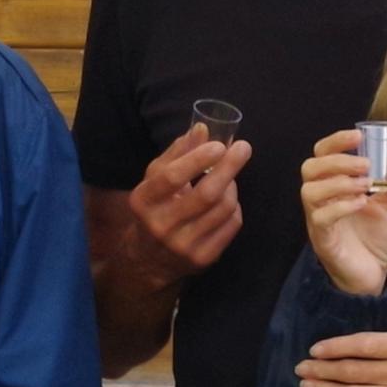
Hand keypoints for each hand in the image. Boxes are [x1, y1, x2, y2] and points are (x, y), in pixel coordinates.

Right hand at [126, 126, 246, 271]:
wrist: (148, 258)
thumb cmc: (155, 208)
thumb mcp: (154, 179)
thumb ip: (176, 153)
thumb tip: (202, 128)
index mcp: (143, 201)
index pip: (172, 177)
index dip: (198, 159)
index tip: (220, 145)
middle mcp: (161, 226)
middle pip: (206, 194)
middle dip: (229, 167)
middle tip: (243, 148)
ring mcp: (183, 246)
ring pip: (223, 208)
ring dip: (232, 186)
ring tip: (229, 178)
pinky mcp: (203, 258)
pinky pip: (231, 225)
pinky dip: (234, 207)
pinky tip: (227, 201)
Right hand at [299, 129, 386, 295]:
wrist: (374, 274)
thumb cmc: (375, 239)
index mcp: (333, 185)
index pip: (322, 154)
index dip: (335, 141)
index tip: (358, 135)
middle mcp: (321, 200)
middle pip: (309, 168)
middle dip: (337, 160)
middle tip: (365, 164)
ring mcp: (318, 219)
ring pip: (309, 191)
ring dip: (339, 182)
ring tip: (365, 185)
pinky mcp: (323, 239)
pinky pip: (321, 218)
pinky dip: (341, 206)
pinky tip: (361, 203)